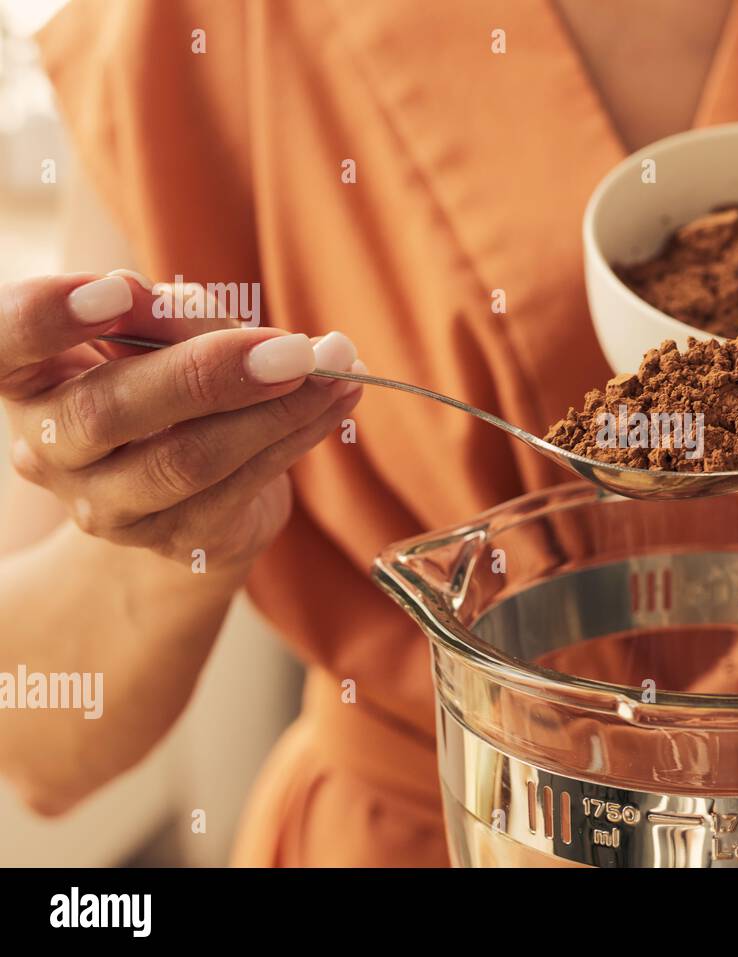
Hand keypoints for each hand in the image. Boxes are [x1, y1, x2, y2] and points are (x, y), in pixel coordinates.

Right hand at [1, 272, 363, 570]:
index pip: (5, 342)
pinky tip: (335, 401)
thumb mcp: (165, 337)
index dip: (48, 317)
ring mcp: (106, 505)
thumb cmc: (172, 387)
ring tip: (335, 367)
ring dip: (277, 409)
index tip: (115, 289)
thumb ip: (165, 317)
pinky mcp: (173, 539)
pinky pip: (240, 486)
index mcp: (29, 377)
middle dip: (207, 373)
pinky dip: (296, 436)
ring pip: (189, 458)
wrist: (197, 493)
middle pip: (109, 412)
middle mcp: (47, 448)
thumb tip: (153, 296)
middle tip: (291, 348)